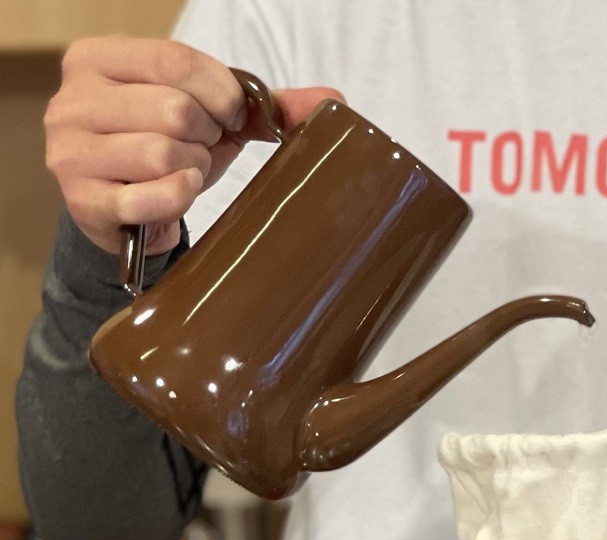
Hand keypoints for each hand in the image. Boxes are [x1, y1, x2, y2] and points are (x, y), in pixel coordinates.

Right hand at [45, 36, 342, 255]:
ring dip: (192, 170)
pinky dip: (178, 199)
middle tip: (201, 149)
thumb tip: (334, 102)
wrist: (129, 212)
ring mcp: (70, 152)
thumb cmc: (170, 149)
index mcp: (99, 60)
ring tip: (185, 172)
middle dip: (206, 137)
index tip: (231, 115)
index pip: (175, 60)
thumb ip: (265, 104)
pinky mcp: (83, 200)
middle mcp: (71, 100)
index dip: (220, 93)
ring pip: (162, 153)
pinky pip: (150, 197)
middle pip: (173, 109)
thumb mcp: (212, 116)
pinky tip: (178, 196)